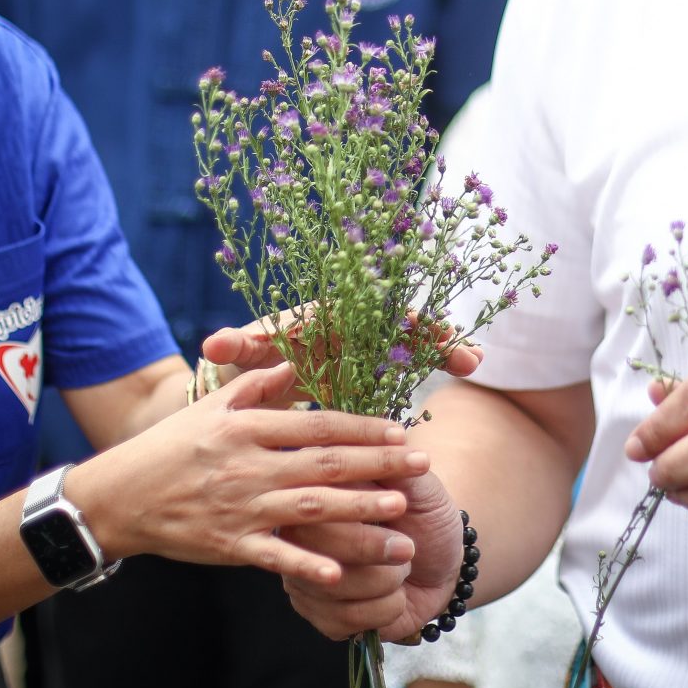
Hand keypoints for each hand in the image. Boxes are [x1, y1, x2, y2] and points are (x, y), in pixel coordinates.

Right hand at [76, 364, 429, 583]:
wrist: (119, 497)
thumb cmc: (170, 447)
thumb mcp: (211, 406)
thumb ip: (257, 385)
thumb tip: (293, 357)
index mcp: (248, 427)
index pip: (317, 424)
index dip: (362, 426)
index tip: (401, 429)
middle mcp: (249, 464)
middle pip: (325, 463)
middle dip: (378, 464)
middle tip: (422, 464)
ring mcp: (240, 506)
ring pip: (311, 509)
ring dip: (358, 511)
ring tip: (400, 510)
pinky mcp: (229, 544)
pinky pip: (274, 556)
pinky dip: (306, 565)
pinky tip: (339, 573)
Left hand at [198, 310, 483, 392]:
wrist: (258, 379)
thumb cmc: (252, 360)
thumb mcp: (245, 355)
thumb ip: (238, 347)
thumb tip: (212, 343)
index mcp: (324, 315)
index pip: (366, 308)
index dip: (394, 318)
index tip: (421, 330)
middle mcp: (352, 323)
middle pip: (398, 322)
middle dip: (432, 334)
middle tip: (466, 354)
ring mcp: (367, 345)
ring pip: (412, 339)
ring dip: (444, 347)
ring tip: (474, 362)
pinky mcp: (374, 368)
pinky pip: (410, 361)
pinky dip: (437, 360)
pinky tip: (468, 368)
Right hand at [281, 468, 464, 641]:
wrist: (443, 561)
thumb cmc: (424, 513)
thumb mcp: (418, 484)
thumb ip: (397, 466)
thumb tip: (387, 441)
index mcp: (316, 490)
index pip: (320, 492)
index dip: (360, 502)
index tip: (399, 505)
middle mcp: (299, 534)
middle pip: (320, 541)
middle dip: (373, 547)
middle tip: (407, 547)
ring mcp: (305, 577)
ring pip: (337, 585)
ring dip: (387, 579)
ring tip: (401, 568)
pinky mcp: (320, 615)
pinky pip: (347, 618)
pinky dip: (386, 608)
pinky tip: (395, 596)